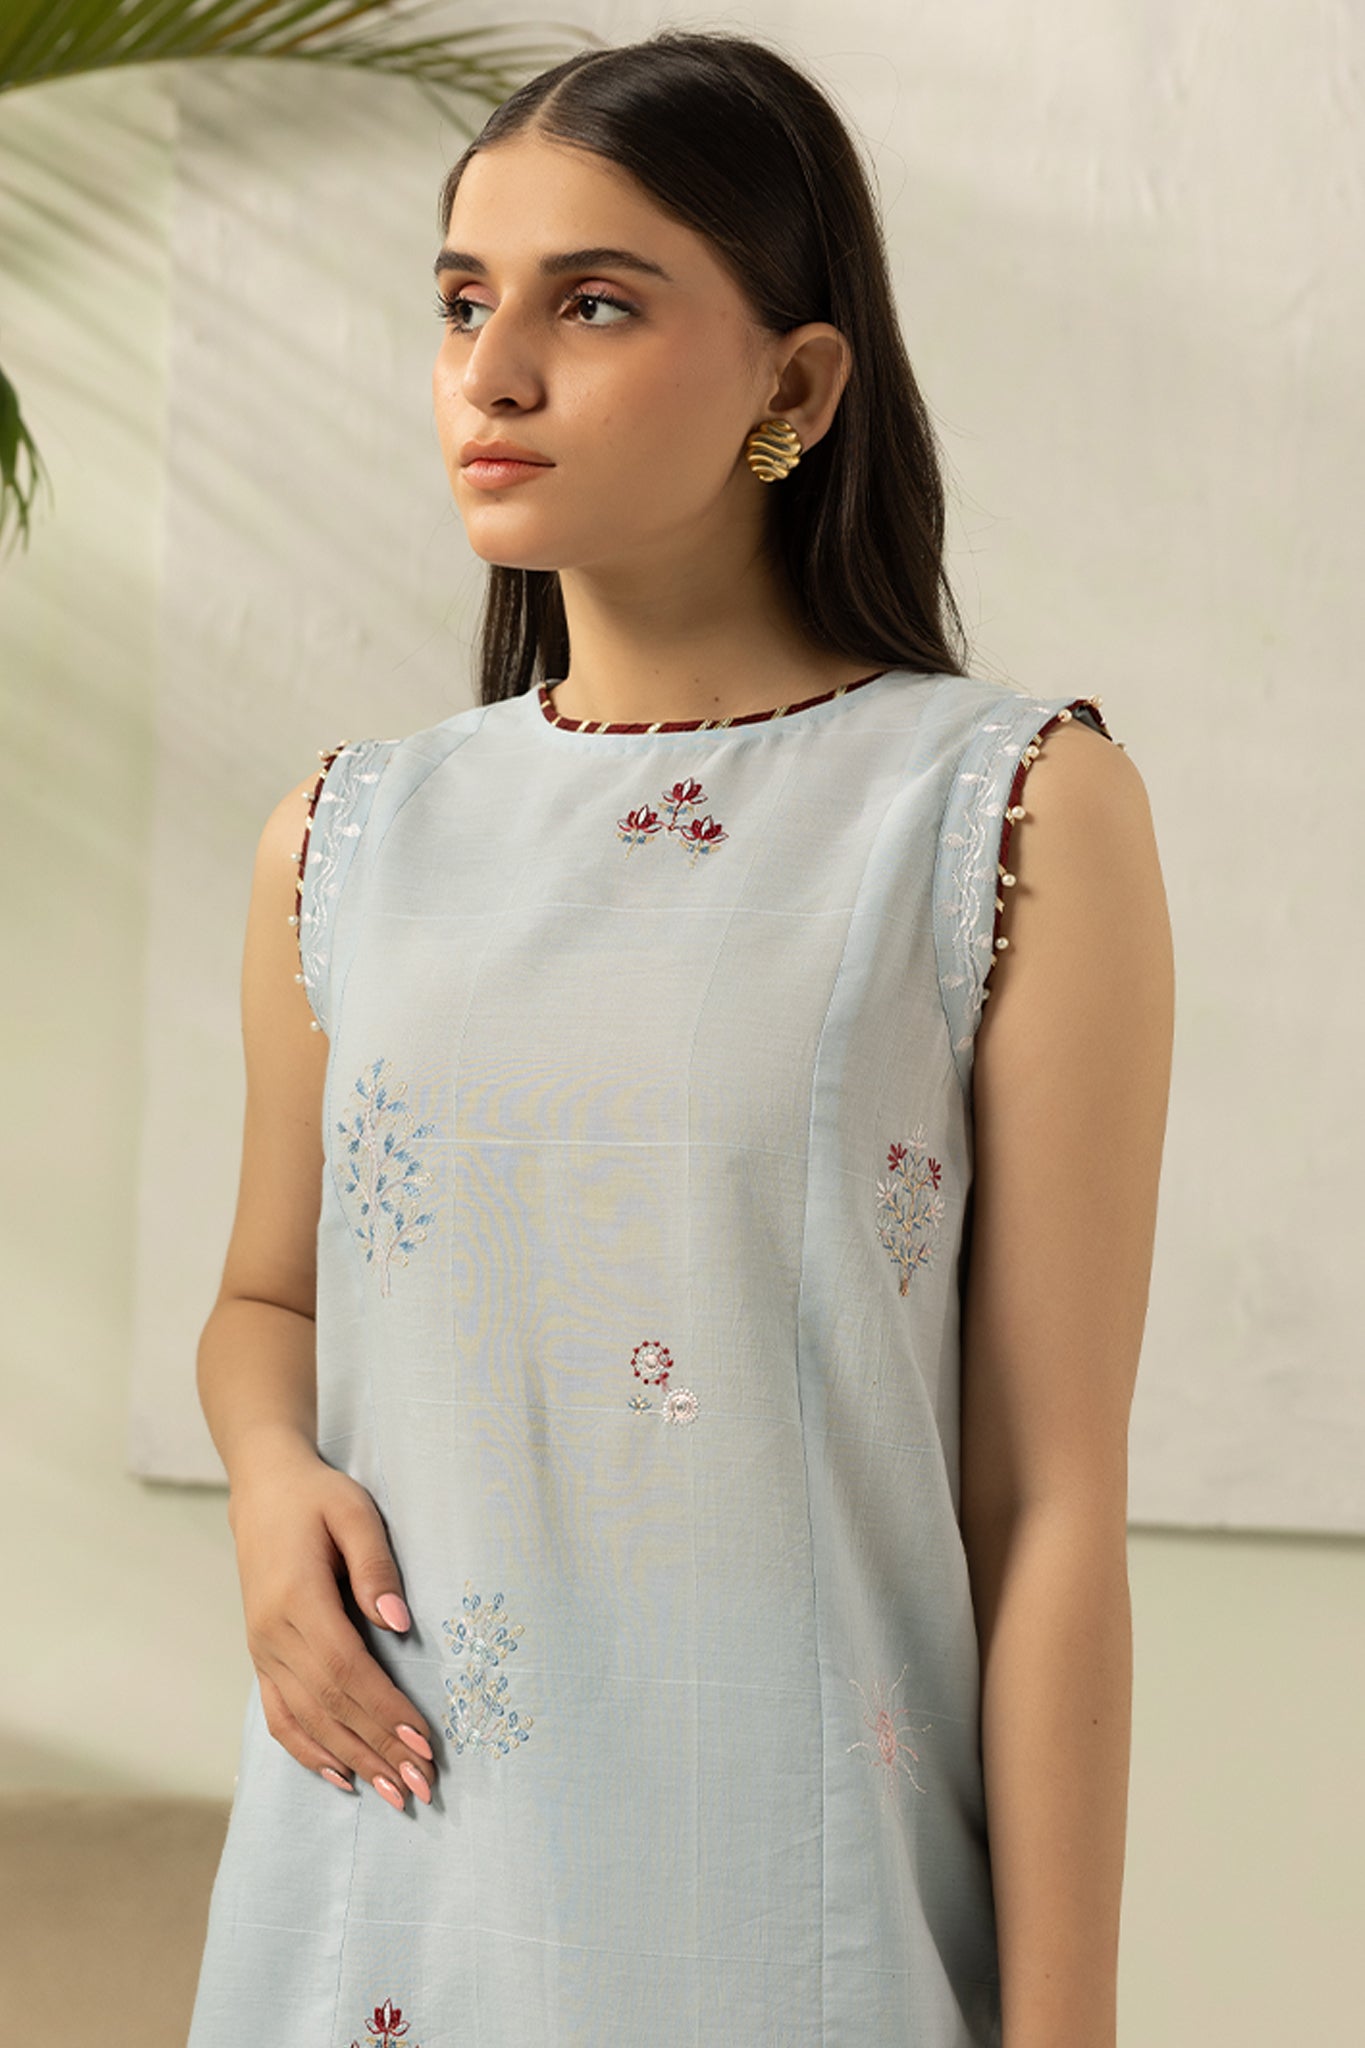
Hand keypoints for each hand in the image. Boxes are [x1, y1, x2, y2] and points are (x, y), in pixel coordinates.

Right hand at [227, 1433, 436, 1808]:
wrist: (264, 1490)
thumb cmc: (318, 1497)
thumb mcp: (355, 1513)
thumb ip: (375, 1566)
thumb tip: (399, 1623)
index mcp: (297, 1601)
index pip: (346, 1671)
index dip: (384, 1712)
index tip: (424, 1743)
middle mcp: (272, 1635)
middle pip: (329, 1707)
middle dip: (379, 1749)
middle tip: (422, 1786)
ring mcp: (261, 1650)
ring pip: (306, 1721)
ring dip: (352, 1761)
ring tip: (393, 1795)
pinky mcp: (260, 1656)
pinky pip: (279, 1716)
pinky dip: (308, 1752)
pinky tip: (340, 1777)